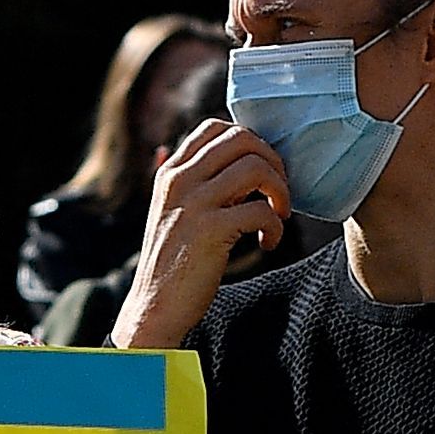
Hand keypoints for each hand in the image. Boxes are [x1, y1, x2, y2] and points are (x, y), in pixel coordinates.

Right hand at [110, 114, 291, 351]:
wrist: (155, 307)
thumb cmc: (171, 261)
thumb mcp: (168, 211)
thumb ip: (186, 181)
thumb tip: (187, 152)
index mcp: (171, 171)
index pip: (215, 127)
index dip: (249, 142)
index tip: (259, 171)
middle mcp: (180, 180)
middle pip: (242, 139)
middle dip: (272, 161)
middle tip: (278, 192)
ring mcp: (194, 203)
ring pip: (256, 168)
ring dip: (280, 190)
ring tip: (278, 215)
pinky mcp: (211, 230)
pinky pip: (261, 210)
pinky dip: (275, 226)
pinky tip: (267, 242)